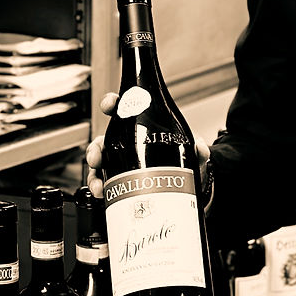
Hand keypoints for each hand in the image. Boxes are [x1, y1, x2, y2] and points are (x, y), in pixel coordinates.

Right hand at [84, 92, 212, 197]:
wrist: (185, 191)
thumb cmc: (184, 167)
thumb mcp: (193, 158)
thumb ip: (199, 153)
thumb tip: (201, 147)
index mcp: (142, 130)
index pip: (124, 110)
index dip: (113, 103)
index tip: (110, 105)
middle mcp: (128, 144)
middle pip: (104, 139)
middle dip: (96, 147)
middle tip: (98, 157)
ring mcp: (122, 163)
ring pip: (100, 162)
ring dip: (93, 171)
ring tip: (98, 183)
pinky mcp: (119, 180)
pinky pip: (103, 180)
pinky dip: (97, 185)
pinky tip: (100, 192)